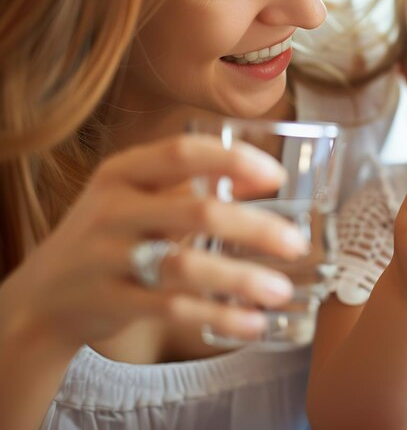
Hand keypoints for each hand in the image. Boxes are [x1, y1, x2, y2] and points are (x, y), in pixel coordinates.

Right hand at [0, 135, 310, 349]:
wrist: (41, 297)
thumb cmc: (109, 236)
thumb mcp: (136, 198)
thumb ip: (192, 183)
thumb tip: (263, 174)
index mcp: (121, 173)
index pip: (183, 152)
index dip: (235, 160)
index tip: (276, 176)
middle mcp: (112, 211)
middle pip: (197, 212)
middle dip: (255, 228)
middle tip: (296, 243)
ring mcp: (107, 259)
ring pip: (186, 267)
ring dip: (242, 280)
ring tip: (281, 290)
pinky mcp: (110, 302)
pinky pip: (173, 309)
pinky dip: (219, 316)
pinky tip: (252, 322)